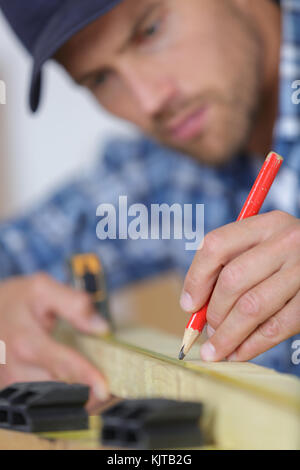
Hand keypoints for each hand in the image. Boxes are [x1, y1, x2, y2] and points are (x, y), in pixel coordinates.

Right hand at [0, 273, 109, 410]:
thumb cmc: (16, 300)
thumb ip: (73, 303)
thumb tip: (101, 327)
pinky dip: (65, 396)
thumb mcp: (42, 288)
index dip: (85, 376)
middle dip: (87, 389)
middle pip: (60, 388)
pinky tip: (79, 385)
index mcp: (26, 341)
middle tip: (112, 384)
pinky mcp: (14, 390)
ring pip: (53, 400)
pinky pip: (44, 400)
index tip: (105, 389)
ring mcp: (13, 383)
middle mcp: (17, 369)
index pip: (61, 363)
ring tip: (96, 384)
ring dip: (78, 396)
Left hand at [181, 211, 299, 361]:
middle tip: (208, 331)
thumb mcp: (263, 247)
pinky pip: (276, 327)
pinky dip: (252, 345)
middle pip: (232, 279)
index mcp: (265, 225)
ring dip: (227, 335)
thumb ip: (231, 266)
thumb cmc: (286, 259)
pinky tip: (239, 353)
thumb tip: (194, 306)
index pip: (216, 245)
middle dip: (213, 312)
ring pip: (251, 307)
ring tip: (217, 349)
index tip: (188, 305)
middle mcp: (285, 242)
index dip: (196, 278)